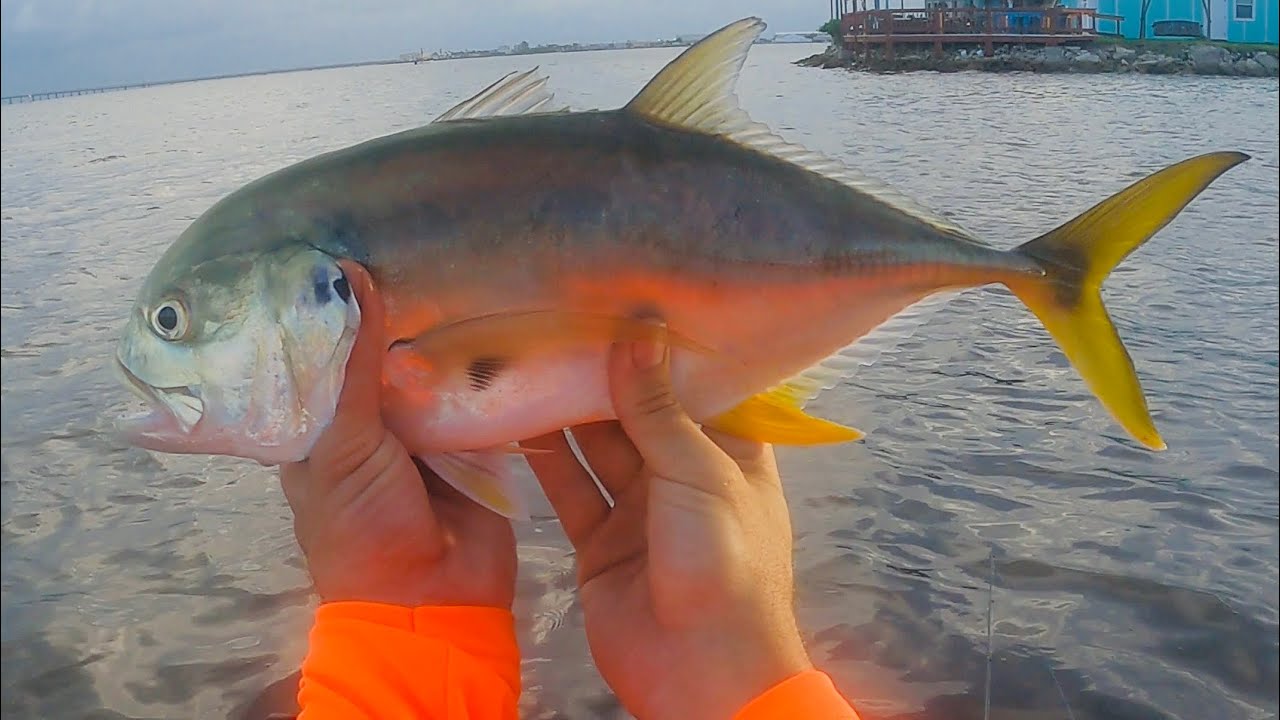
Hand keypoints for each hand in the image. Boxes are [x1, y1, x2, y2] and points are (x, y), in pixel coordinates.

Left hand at [280, 260, 515, 608]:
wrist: (434, 598)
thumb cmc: (364, 525)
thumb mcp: (343, 444)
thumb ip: (353, 367)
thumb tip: (350, 277)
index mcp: (319, 430)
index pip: (320, 357)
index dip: (329, 311)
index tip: (343, 246)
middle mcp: (368, 427)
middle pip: (380, 360)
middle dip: (395, 317)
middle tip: (413, 243)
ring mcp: (422, 435)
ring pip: (429, 373)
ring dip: (443, 337)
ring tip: (459, 263)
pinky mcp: (471, 444)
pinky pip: (476, 397)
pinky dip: (483, 368)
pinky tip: (497, 314)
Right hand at [523, 329, 812, 719]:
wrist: (702, 670)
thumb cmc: (724, 561)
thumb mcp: (696, 472)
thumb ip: (657, 406)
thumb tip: (637, 331)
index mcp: (729, 451)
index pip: (692, 386)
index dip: (658, 349)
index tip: (617, 300)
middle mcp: (684, 473)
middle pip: (637, 412)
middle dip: (600, 375)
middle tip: (555, 322)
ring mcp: (640, 509)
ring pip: (597, 448)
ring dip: (566, 412)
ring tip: (526, 359)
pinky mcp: (601, 543)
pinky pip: (569, 491)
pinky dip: (544, 461)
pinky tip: (514, 420)